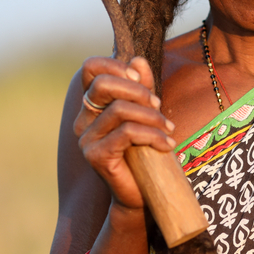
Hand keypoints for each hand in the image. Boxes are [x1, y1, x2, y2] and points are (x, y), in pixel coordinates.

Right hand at [73, 56, 175, 209]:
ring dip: (153, 117)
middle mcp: (83, 120)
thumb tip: (137, 59)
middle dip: (138, 90)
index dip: (114, 64)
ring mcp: (86, 139)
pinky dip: (152, 135)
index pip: (90, 69)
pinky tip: (167, 144)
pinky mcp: (95, 156)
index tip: (140, 77)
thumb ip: (142, 87)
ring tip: (169, 129)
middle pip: (103, 85)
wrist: (142, 193)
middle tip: (159, 105)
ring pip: (120, 110)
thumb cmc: (146, 151)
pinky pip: (127, 133)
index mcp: (93, 105)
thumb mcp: (148, 114)